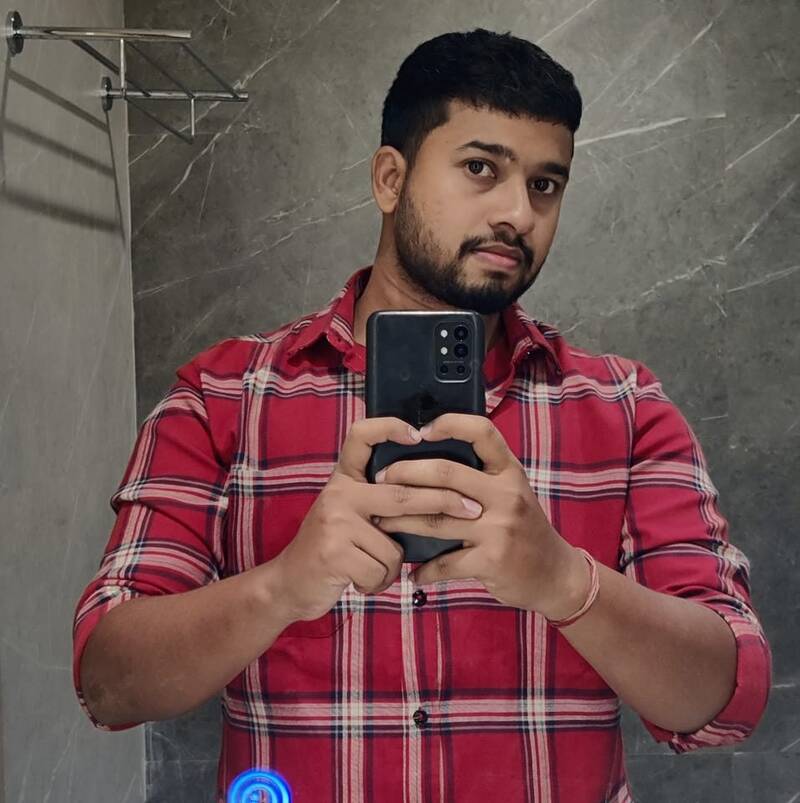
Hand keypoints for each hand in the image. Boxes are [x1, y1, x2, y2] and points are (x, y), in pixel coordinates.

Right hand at [269, 416, 485, 623]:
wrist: (290, 585)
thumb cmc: (333, 550)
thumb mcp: (350, 515)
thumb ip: (377, 502)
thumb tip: (433, 493)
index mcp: (344, 479)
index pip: (362, 436)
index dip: (389, 427)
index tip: (418, 433)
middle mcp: (338, 493)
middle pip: (402, 493)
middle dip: (443, 501)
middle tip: (471, 508)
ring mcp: (335, 520)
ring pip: (394, 544)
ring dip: (392, 565)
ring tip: (372, 568)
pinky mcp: (334, 551)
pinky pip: (382, 568)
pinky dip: (379, 583)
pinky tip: (360, 581)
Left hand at [372, 413, 587, 618]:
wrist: (556, 574)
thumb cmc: (525, 529)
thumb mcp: (513, 492)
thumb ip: (481, 476)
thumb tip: (429, 457)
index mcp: (510, 472)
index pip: (482, 432)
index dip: (450, 424)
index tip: (420, 430)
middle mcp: (506, 495)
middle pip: (446, 473)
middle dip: (405, 474)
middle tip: (380, 479)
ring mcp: (499, 528)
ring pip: (436, 518)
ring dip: (401, 520)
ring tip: (380, 520)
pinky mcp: (492, 560)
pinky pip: (446, 563)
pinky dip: (425, 570)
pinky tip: (413, 573)